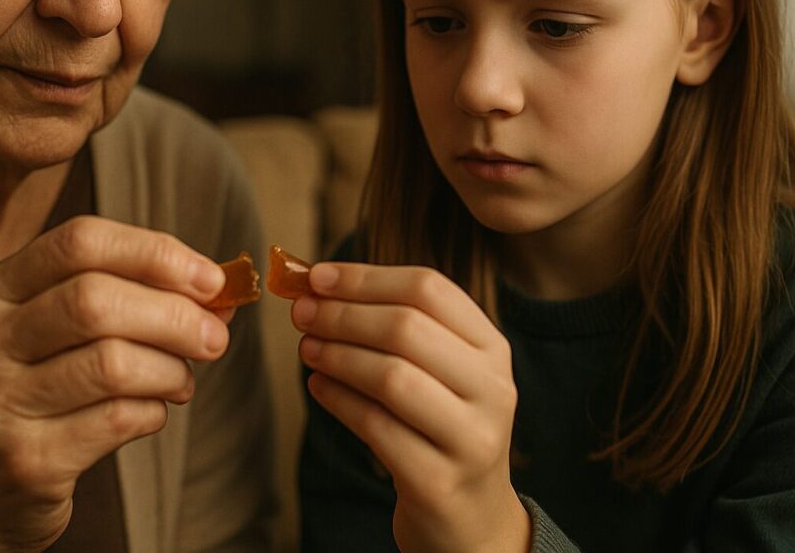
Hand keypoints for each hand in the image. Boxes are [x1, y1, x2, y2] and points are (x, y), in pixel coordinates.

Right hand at [0, 216, 227, 552]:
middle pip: (95, 301)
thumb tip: (217, 289)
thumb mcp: (50, 335)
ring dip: (170, 369)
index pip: (79, 242)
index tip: (210, 278)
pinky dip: (154, 411)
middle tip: (215, 335)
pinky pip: (117, 419)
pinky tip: (152, 411)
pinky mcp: (24, 460)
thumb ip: (122, 299)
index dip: (155, 253)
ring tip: (181, 379)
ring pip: (112, 363)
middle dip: (173, 315)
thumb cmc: (31, 397)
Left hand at [292, 263, 530, 552]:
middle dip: (343, 314)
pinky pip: (376, 427)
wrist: (470, 517)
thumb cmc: (439, 427)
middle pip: (408, 328)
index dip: (366, 277)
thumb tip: (319, 284)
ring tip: (306, 348)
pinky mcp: (439, 481)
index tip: (317, 276)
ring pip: (392, 376)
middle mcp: (493, 389)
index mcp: (493, 348)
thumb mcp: (440, 371)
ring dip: (338, 355)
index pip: (429, 289)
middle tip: (301, 313)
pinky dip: (338, 400)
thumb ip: (395, 326)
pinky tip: (318, 386)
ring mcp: (472, 438)